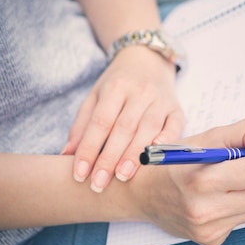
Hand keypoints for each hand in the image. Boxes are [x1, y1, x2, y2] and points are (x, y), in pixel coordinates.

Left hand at [62, 47, 184, 192]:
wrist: (148, 60)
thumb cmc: (117, 85)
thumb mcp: (95, 97)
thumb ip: (82, 126)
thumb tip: (67, 155)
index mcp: (114, 88)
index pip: (100, 122)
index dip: (89, 149)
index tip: (80, 174)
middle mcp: (139, 92)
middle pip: (123, 128)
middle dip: (110, 158)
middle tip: (99, 183)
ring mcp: (160, 100)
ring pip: (147, 129)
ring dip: (135, 155)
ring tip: (122, 177)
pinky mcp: (176, 108)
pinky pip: (174, 126)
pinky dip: (166, 141)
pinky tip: (156, 156)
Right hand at [130, 116, 244, 244]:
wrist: (141, 193)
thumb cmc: (177, 160)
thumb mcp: (207, 137)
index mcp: (202, 179)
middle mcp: (204, 210)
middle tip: (234, 169)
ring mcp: (208, 229)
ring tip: (222, 185)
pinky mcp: (211, 240)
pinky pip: (244, 220)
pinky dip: (236, 207)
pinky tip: (214, 200)